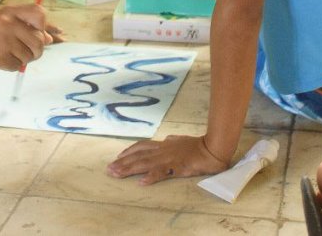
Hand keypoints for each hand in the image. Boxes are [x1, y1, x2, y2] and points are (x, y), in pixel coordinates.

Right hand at [0, 4, 53, 69]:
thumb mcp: (3, 19)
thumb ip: (26, 26)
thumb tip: (49, 39)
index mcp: (11, 11)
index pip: (39, 13)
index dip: (43, 25)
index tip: (37, 32)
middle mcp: (9, 24)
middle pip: (38, 41)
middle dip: (36, 50)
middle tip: (28, 52)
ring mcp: (4, 41)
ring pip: (29, 56)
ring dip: (23, 59)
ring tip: (10, 54)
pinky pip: (16, 66)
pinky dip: (12, 66)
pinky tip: (2, 59)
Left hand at [107, 134, 227, 184]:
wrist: (212, 148)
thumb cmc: (198, 145)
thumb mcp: (181, 140)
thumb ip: (172, 141)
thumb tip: (166, 139)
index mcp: (163, 145)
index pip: (142, 146)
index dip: (128, 151)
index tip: (117, 156)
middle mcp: (162, 150)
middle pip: (138, 156)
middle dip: (122, 163)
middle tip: (109, 169)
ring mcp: (168, 158)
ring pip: (144, 164)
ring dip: (129, 169)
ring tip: (117, 174)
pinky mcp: (176, 167)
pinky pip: (161, 172)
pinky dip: (150, 177)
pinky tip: (141, 182)